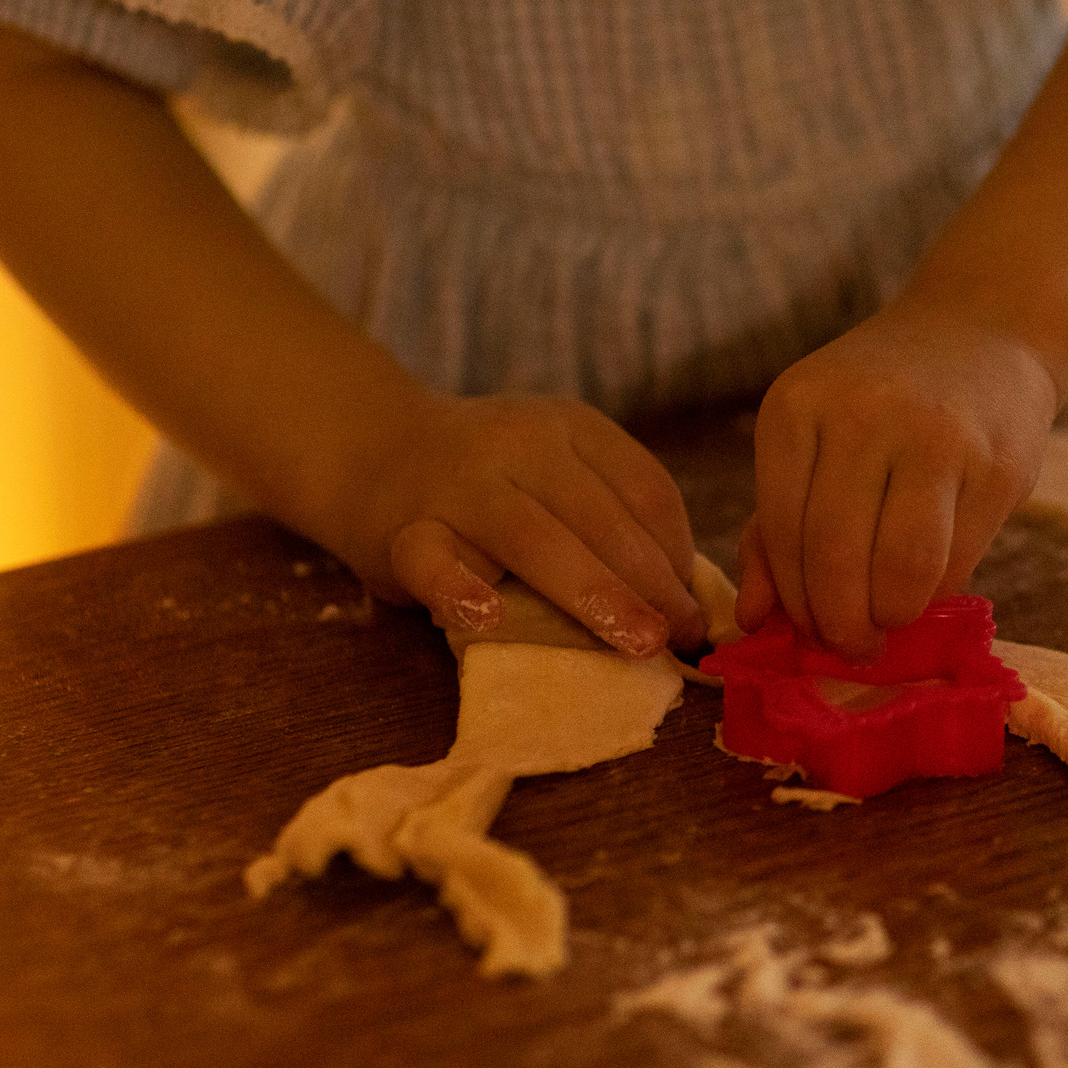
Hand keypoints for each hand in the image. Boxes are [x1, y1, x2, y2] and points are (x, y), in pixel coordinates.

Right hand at [315, 391, 703, 654]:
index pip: (643, 486)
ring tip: (637, 641)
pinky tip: (491, 617)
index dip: (679, 550)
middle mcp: (519, 442)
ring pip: (533, 538)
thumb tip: (687, 601)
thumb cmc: (493, 481)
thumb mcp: (558, 472)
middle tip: (682, 637)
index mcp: (571, 426)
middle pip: (599, 517)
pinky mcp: (402, 531)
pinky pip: (433, 561)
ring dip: (594, 594)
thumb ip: (613, 516)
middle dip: (651, 583)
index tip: (695, 605)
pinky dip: (460, 590)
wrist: (372, 449)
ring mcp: (458, 484)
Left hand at [743, 308, 1057, 660]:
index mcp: (797, 407)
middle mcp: (864, 415)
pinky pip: (957, 562)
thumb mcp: (811, 440)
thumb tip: (752, 621)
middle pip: (836, 558)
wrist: (985, 330)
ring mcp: (937, 437)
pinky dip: (936, 593)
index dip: (794, 601)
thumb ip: (772, 529)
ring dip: (891, 616)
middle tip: (852, 644)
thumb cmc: (881, 399)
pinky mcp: (998, 466)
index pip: (782, 533)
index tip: (809, 629)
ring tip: (889, 618)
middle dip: (841, 625)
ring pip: (901, 571)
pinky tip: (928, 585)